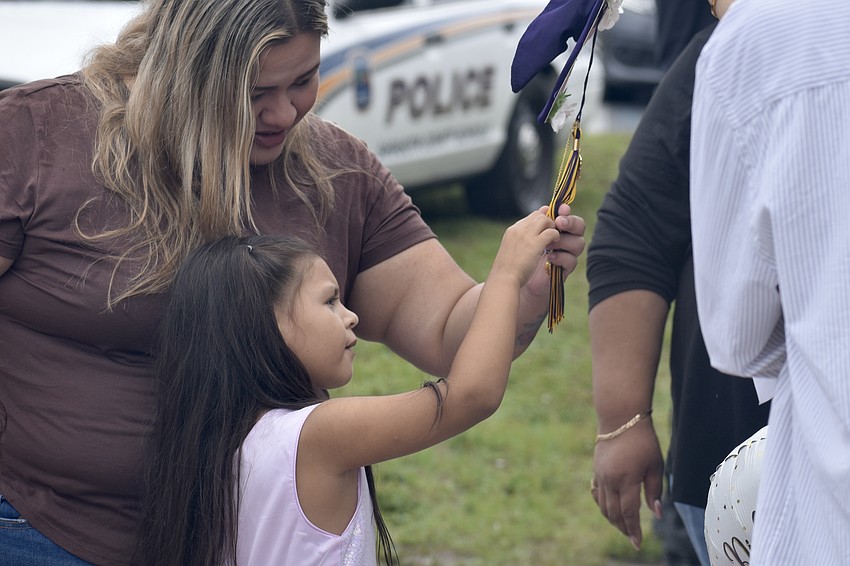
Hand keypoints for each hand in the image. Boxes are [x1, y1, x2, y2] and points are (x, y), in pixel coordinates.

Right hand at [491, 210, 559, 287]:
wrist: (504, 279)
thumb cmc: (507, 270)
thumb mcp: (511, 251)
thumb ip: (519, 242)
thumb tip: (529, 242)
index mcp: (512, 230)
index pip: (531, 216)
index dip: (541, 220)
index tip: (546, 229)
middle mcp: (518, 229)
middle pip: (538, 215)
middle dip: (548, 222)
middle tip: (553, 233)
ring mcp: (526, 235)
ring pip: (545, 220)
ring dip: (552, 227)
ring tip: (554, 239)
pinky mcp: (535, 243)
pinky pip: (551, 232)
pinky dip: (555, 236)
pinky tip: (554, 244)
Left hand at [524, 203, 585, 297]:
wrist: (517, 277)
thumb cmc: (523, 255)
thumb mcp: (529, 235)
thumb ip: (538, 222)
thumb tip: (545, 207)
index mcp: (558, 229)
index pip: (569, 217)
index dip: (568, 212)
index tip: (561, 209)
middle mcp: (566, 239)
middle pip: (580, 227)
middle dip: (571, 223)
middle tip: (559, 223)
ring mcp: (567, 254)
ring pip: (578, 243)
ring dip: (563, 241)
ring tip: (548, 245)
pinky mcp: (565, 269)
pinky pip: (572, 260)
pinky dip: (561, 257)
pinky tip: (550, 258)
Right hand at [591, 424, 663, 549]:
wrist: (620, 418)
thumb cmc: (643, 440)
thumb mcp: (655, 465)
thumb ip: (654, 490)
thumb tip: (655, 514)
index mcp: (626, 479)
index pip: (629, 513)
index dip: (633, 530)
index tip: (638, 544)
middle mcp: (610, 480)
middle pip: (614, 513)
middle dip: (624, 528)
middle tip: (633, 538)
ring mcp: (600, 475)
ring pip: (603, 506)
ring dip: (613, 519)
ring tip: (624, 526)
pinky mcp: (596, 471)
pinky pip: (597, 494)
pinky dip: (603, 505)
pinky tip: (610, 509)